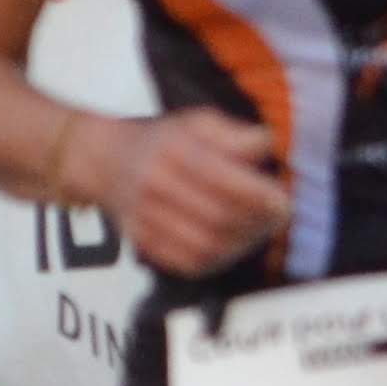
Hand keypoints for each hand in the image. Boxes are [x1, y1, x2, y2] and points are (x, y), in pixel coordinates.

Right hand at [96, 108, 290, 278]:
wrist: (104, 161)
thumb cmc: (162, 141)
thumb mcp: (198, 122)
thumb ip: (234, 134)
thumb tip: (266, 145)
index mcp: (172, 152)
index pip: (221, 180)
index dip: (258, 196)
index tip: (282, 201)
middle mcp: (156, 186)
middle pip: (217, 218)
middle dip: (257, 223)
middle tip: (276, 218)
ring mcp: (146, 219)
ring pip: (206, 246)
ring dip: (243, 244)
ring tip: (258, 231)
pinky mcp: (143, 244)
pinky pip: (189, 263)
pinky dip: (219, 259)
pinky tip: (233, 245)